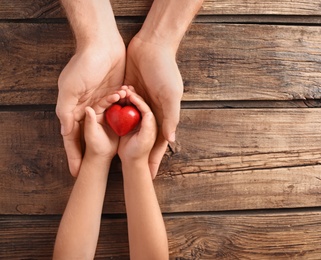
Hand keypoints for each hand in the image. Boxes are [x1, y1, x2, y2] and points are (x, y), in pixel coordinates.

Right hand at [56, 41, 125, 176]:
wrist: (102, 43)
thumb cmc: (83, 65)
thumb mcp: (69, 89)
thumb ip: (66, 111)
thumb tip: (65, 133)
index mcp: (74, 108)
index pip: (73, 138)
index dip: (74, 154)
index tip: (76, 172)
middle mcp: (88, 106)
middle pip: (90, 135)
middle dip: (93, 151)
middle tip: (98, 168)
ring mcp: (103, 100)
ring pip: (108, 123)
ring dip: (114, 133)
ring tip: (122, 151)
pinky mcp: (116, 93)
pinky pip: (120, 110)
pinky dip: (125, 117)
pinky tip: (133, 129)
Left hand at [84, 90, 126, 159]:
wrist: (102, 155)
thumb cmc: (95, 145)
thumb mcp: (91, 134)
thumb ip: (90, 121)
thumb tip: (88, 108)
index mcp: (95, 113)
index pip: (103, 102)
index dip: (110, 97)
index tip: (117, 95)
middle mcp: (103, 112)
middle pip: (111, 100)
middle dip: (119, 94)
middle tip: (127, 90)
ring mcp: (112, 115)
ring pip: (119, 103)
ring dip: (125, 98)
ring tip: (132, 94)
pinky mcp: (119, 120)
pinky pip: (125, 110)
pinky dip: (130, 106)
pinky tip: (136, 104)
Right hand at [118, 88, 157, 164]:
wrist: (132, 162)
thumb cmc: (138, 152)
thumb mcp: (144, 139)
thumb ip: (148, 126)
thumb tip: (149, 113)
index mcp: (151, 122)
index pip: (145, 108)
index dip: (138, 100)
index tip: (130, 95)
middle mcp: (146, 119)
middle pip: (140, 104)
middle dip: (133, 96)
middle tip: (125, 88)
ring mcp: (137, 121)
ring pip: (133, 105)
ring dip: (127, 98)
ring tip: (121, 90)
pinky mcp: (130, 123)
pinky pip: (126, 110)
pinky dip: (121, 103)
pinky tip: (115, 98)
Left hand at [124, 36, 182, 177]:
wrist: (152, 45)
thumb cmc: (165, 70)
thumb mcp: (171, 95)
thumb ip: (170, 117)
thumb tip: (170, 140)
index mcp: (162, 113)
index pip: (159, 141)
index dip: (156, 158)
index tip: (151, 174)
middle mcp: (150, 110)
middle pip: (142, 136)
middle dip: (135, 151)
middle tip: (128, 167)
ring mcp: (138, 101)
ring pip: (128, 122)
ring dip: (121, 135)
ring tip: (112, 152)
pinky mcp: (127, 91)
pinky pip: (119, 107)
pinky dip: (113, 116)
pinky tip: (104, 127)